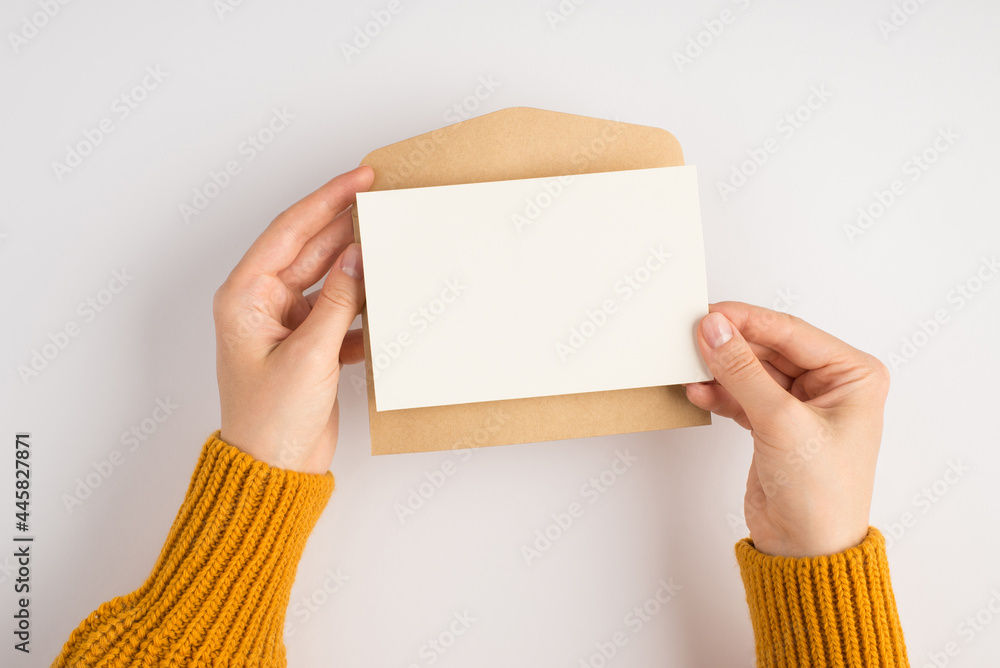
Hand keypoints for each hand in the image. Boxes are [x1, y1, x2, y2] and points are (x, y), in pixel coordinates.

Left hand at [212, 166, 373, 473]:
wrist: (272, 472)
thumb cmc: (271, 421)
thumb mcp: (309, 355)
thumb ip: (336, 301)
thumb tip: (359, 256)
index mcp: (245, 297)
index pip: (289, 232)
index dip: (325, 200)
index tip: (359, 179)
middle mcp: (262, 304)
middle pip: (307, 250)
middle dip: (343, 226)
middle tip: (380, 201)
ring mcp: (285, 325)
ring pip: (326, 279)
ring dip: (356, 265)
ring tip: (389, 241)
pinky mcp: (307, 346)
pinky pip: (337, 311)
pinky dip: (360, 305)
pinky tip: (385, 298)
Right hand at [684, 302, 890, 556]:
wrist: (806, 552)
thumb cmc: (821, 495)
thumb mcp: (780, 422)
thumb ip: (742, 371)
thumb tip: (714, 329)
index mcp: (853, 375)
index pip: (792, 332)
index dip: (747, 320)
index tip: (709, 313)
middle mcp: (831, 385)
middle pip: (769, 348)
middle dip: (731, 345)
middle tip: (692, 336)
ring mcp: (801, 406)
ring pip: (752, 371)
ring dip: (721, 370)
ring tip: (689, 364)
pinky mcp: (775, 425)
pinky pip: (743, 395)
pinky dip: (720, 393)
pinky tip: (698, 391)